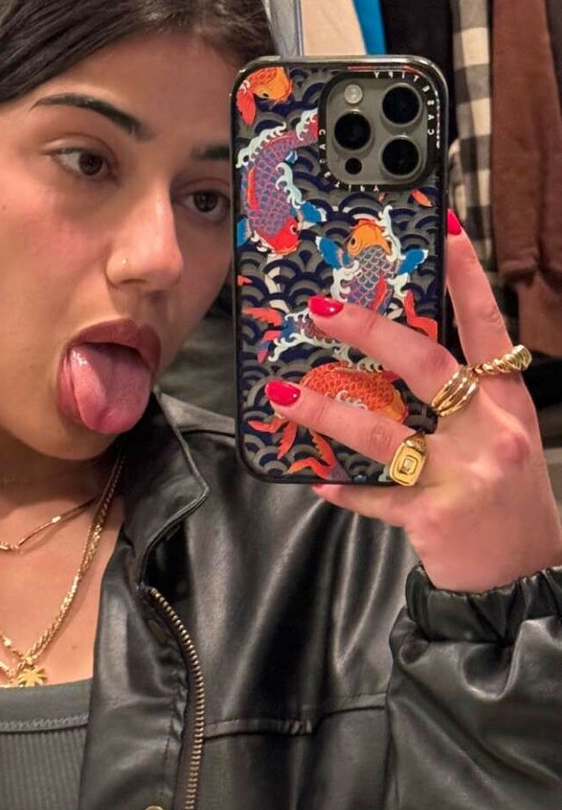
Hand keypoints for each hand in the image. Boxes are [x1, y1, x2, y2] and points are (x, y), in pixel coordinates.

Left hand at [264, 216, 561, 591]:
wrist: (523, 579)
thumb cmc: (505, 500)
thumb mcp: (500, 436)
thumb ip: (462, 400)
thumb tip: (396, 358)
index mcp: (507, 401)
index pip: (487, 325)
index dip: (466, 277)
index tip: (444, 230)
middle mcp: (490, 429)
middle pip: (426, 365)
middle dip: (369, 333)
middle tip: (320, 312)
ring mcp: (464, 473)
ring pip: (384, 434)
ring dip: (329, 413)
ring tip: (287, 396)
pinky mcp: (435, 515)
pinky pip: (375, 496)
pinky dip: (344, 488)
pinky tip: (316, 478)